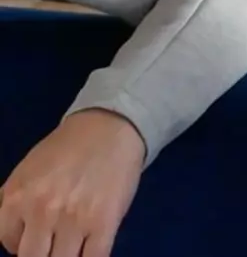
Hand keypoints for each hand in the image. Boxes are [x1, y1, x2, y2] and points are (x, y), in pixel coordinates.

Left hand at [0, 109, 145, 256]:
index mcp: (16, 198)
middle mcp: (41, 212)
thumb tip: (12, 232)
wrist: (110, 128)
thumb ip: (12, 202)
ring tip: (71, 243)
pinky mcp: (104, 223)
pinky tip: (89, 249)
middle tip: (53, 242)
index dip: (20, 243)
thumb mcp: (25, 172)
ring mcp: (74, 220)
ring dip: (65, 255)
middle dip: (42, 253)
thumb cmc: (67, 148)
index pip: (7, 242)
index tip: (34, 236)